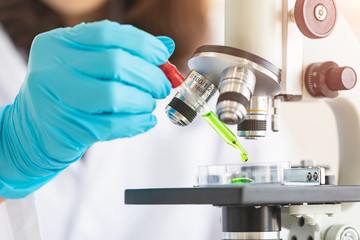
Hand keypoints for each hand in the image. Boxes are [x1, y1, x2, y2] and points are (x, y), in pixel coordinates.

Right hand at [0, 20, 173, 197]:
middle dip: (149, 76)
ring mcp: (56, 99)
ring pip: (114, 95)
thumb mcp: (89, 66)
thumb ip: (125, 53)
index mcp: (59, 43)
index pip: (107, 34)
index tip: (162, 55)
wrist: (33, 130)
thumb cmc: (68, 94)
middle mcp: (52, 66)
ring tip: (149, 104)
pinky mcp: (66, 128)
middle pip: (115, 63)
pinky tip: (145, 120)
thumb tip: (166, 46)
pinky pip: (112, 125)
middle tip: (162, 86)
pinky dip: (136, 123)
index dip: (142, 43)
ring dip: (142, 101)